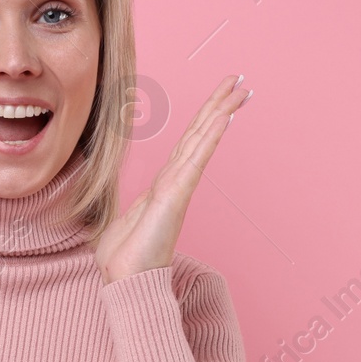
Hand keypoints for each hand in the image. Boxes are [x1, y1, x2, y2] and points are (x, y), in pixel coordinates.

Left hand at [95, 73, 251, 284]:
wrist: (126, 280)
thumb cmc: (124, 257)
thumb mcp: (123, 221)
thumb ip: (129, 210)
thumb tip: (122, 211)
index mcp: (164, 184)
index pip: (188, 143)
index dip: (204, 118)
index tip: (220, 98)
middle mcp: (175, 181)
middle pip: (200, 134)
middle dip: (219, 105)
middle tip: (238, 82)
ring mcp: (178, 187)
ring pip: (201, 140)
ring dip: (219, 112)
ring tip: (238, 90)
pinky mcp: (176, 195)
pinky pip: (196, 159)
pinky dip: (210, 136)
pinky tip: (223, 116)